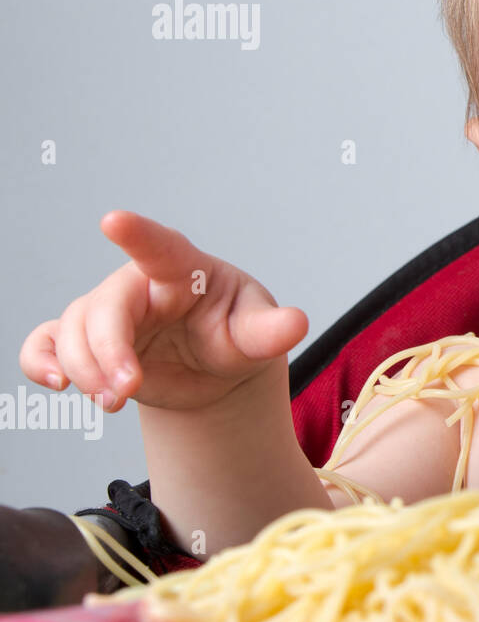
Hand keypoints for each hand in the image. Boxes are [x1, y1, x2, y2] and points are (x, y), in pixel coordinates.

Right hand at [19, 211, 307, 414]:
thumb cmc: (235, 332)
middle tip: (127, 391)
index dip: (137, 233)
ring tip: (116, 400)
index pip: (159, 247)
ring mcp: (107, 313)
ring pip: (71, 330)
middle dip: (108, 352)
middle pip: (103, 307)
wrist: (214, 370)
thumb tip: (296, 323)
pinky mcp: (85, 342)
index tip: (114, 220)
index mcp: (183, 270)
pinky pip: (43, 343)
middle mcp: (138, 286)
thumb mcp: (257, 332)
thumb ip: (270, 330)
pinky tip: (55, 384)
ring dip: (84, 370)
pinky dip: (39, 361)